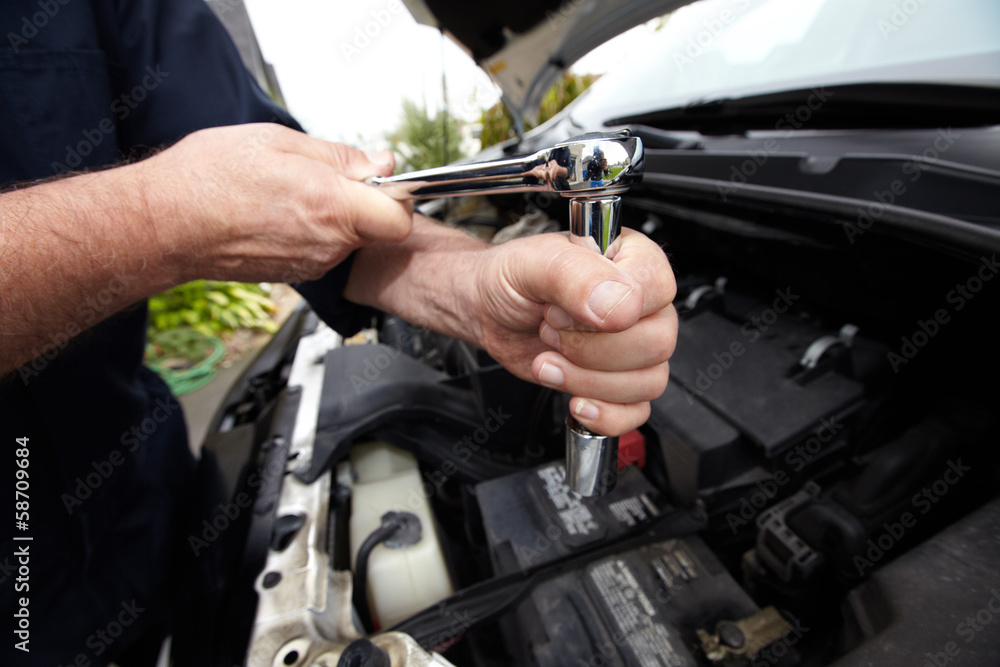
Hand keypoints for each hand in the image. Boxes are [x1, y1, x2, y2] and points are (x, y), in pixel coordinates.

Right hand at [133, 123, 412, 282]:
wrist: (165, 224)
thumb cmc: (210, 179)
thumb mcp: (280, 141)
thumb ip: (341, 156)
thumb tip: (380, 162)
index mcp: (332, 207)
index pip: (401, 218)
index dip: (396, 195)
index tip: (379, 177)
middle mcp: (328, 244)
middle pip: (376, 227)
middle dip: (364, 199)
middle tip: (326, 175)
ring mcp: (312, 264)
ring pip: (349, 237)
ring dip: (334, 214)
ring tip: (291, 190)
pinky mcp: (295, 273)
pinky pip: (323, 249)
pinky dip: (312, 229)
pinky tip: (278, 211)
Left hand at [474, 228, 676, 435]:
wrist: (490, 311)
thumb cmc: (513, 280)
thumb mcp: (532, 264)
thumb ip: (575, 275)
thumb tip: (618, 307)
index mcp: (632, 259)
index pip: (657, 289)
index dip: (609, 308)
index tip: (560, 310)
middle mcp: (643, 303)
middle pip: (657, 343)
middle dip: (591, 350)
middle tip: (550, 333)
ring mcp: (635, 345)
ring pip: (649, 381)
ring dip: (589, 382)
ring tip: (549, 362)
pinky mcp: (620, 381)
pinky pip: (637, 411)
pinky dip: (606, 415)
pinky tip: (576, 402)